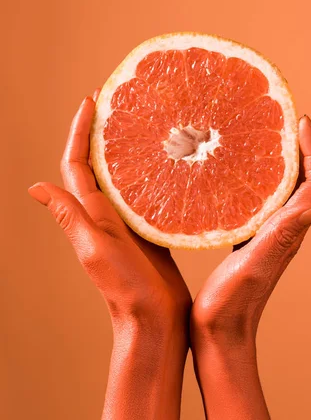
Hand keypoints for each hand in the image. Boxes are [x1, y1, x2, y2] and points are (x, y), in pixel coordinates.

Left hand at [28, 91, 191, 330]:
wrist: (154, 318)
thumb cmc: (125, 287)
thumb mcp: (95, 249)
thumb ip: (70, 218)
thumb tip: (34, 187)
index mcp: (90, 214)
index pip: (76, 164)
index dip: (78, 132)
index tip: (89, 102)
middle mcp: (104, 214)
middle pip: (97, 164)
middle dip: (101, 131)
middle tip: (117, 103)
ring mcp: (127, 222)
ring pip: (122, 176)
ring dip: (125, 149)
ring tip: (142, 123)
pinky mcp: (149, 230)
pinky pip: (145, 194)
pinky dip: (149, 174)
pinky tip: (166, 163)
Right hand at [191, 114, 310, 345]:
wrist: (220, 335)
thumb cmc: (232, 306)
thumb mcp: (254, 267)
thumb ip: (281, 239)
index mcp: (288, 234)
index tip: (302, 122)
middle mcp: (285, 233)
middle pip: (307, 184)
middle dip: (303, 150)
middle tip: (285, 122)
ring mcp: (270, 238)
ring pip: (286, 193)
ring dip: (284, 164)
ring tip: (265, 139)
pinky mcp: (252, 243)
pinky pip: (264, 205)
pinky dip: (260, 184)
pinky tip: (240, 177)